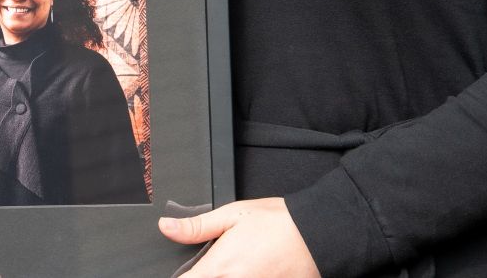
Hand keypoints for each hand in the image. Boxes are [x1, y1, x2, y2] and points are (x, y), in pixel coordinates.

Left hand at [160, 197, 321, 277]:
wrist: (319, 235)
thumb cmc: (280, 223)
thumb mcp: (234, 214)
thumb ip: (197, 226)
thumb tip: (167, 227)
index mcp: (220, 267)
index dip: (183, 277)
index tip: (186, 271)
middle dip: (205, 276)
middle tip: (221, 264)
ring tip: (237, 266)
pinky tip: (250, 270)